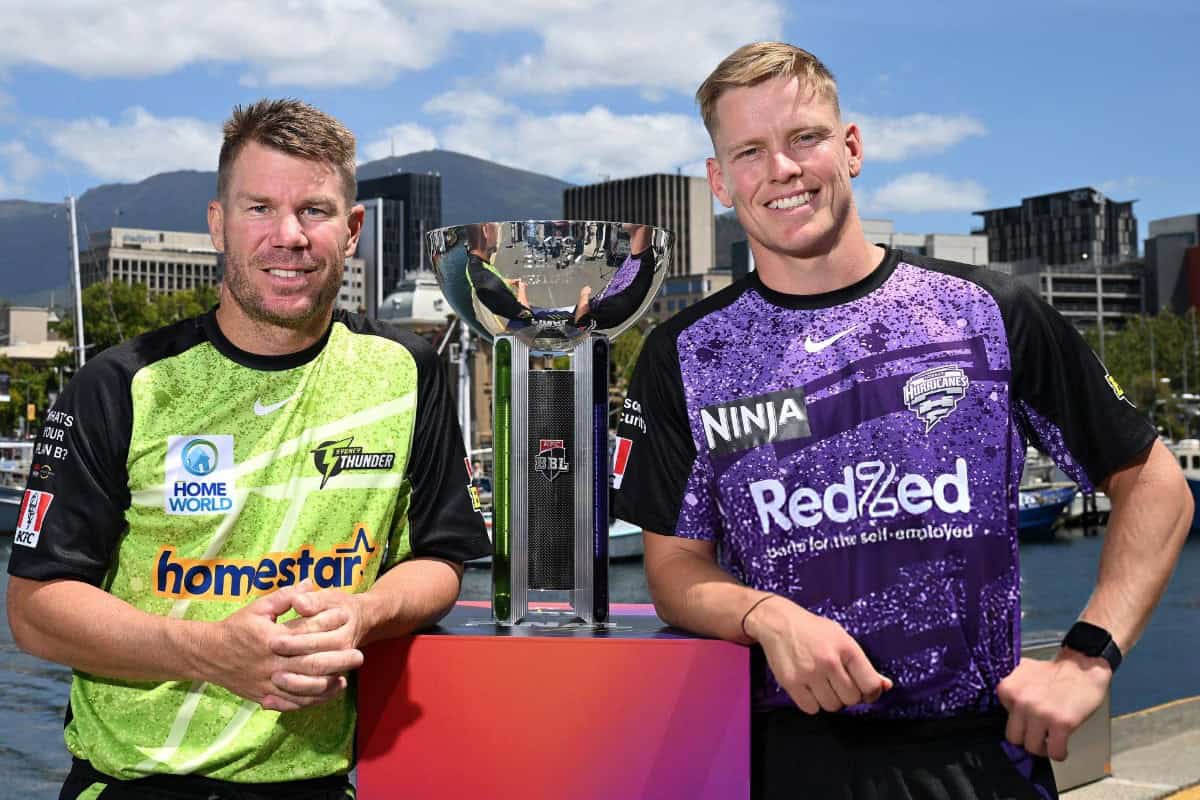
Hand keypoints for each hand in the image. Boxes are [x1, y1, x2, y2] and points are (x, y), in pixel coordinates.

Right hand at [201, 581, 360, 710]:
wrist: (208, 654)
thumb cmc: (237, 628)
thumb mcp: (258, 607)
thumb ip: (285, 596)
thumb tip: (309, 583)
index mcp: (273, 639)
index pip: (308, 634)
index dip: (329, 628)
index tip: (347, 622)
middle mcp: (273, 663)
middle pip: (312, 665)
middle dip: (338, 661)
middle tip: (359, 656)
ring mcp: (268, 683)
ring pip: (304, 688)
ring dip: (328, 685)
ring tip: (346, 679)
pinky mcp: (264, 696)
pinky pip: (291, 703)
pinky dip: (310, 701)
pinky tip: (325, 694)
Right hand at [745, 597, 891, 713]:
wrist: (778, 622)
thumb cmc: (814, 631)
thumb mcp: (843, 639)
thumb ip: (864, 665)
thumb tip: (885, 686)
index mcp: (846, 648)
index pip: (870, 685)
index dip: (872, 693)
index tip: (865, 691)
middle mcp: (828, 661)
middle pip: (851, 699)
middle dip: (848, 695)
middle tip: (839, 684)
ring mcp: (809, 673)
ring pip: (831, 706)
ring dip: (830, 700)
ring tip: (823, 685)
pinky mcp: (791, 683)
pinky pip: (811, 709)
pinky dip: (812, 703)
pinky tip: (810, 688)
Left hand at [996, 650, 1111, 759]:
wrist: (1081, 667)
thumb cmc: (1054, 671)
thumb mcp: (1021, 672)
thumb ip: (1011, 689)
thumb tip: (1005, 708)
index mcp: (1008, 689)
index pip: (1004, 720)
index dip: (1018, 721)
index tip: (1027, 720)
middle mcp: (1021, 702)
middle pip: (1014, 738)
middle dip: (1027, 739)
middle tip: (1037, 736)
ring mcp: (1040, 714)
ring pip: (1032, 748)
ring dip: (1043, 748)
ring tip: (1050, 741)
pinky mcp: (1061, 724)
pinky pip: (1055, 752)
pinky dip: (1059, 753)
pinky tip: (1062, 747)